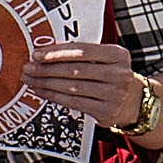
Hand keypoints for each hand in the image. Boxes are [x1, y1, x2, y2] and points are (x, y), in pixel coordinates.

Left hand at [23, 40, 140, 127]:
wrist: (134, 101)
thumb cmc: (112, 74)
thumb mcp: (107, 59)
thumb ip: (84, 53)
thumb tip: (46, 52)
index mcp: (118, 55)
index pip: (83, 51)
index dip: (58, 52)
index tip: (37, 54)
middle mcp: (119, 74)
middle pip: (75, 70)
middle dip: (47, 69)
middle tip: (28, 68)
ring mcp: (114, 94)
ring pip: (72, 87)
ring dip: (46, 83)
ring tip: (31, 79)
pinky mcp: (106, 111)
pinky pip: (73, 103)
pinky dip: (54, 97)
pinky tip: (42, 91)